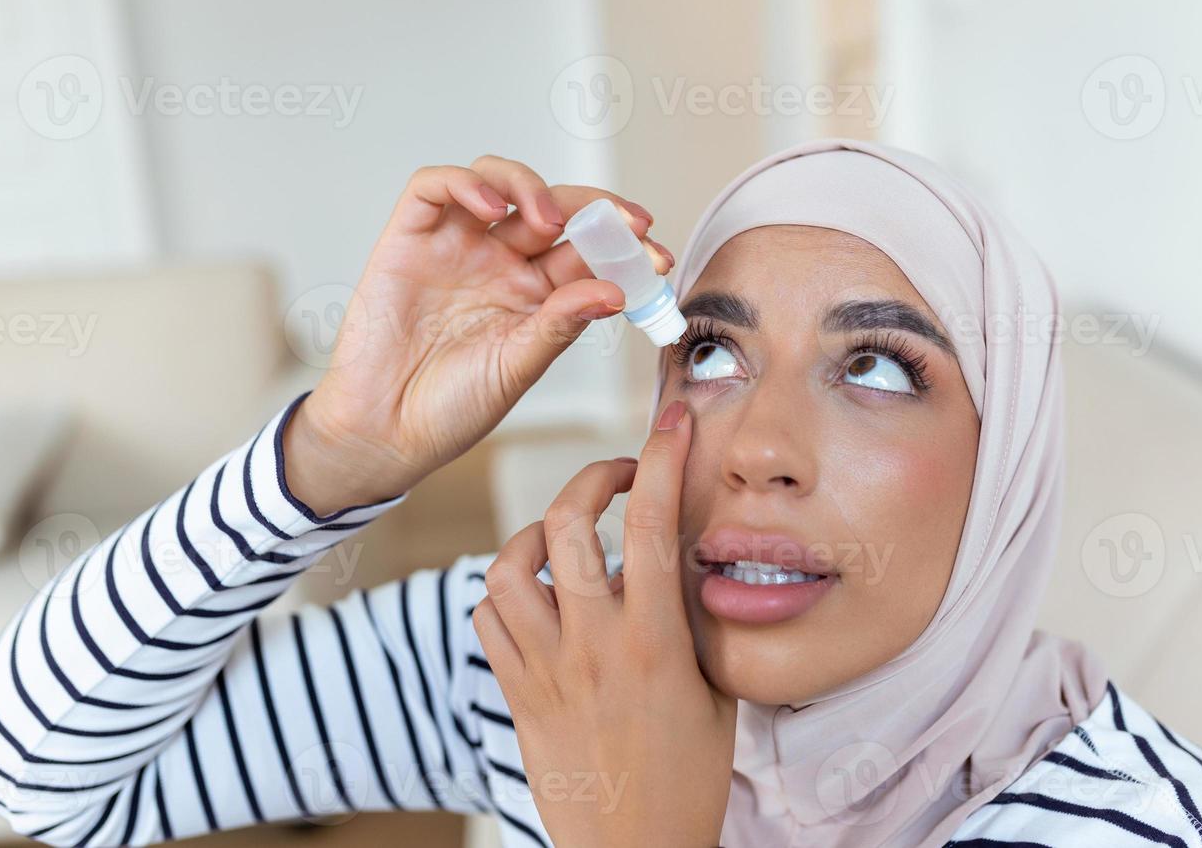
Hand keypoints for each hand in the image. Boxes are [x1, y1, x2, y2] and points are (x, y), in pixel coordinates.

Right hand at [282, 155, 670, 513]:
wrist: (386, 433)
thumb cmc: (451, 408)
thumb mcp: (519, 368)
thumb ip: (560, 325)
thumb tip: (614, 291)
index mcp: (535, 293)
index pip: (587, 249)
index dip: (623, 244)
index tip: (655, 254)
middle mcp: (499, 261)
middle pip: (552, 207)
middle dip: (594, 208)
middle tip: (624, 223)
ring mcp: (455, 246)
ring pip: (497, 181)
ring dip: (530, 187)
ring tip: (549, 219)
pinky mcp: (408, 238)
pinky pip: (434, 188)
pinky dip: (465, 184)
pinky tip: (492, 208)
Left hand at [473, 400, 734, 847]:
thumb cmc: (685, 780)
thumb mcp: (715, 693)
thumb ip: (694, 625)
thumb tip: (682, 566)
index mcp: (654, 644)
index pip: (655, 527)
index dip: (662, 460)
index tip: (672, 422)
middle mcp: (593, 647)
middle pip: (570, 525)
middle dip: (592, 477)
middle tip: (615, 476)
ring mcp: (545, 669)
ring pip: (511, 564)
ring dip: (539, 531)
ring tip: (566, 535)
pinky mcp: (514, 692)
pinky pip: (487, 616)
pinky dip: (505, 587)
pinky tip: (535, 591)